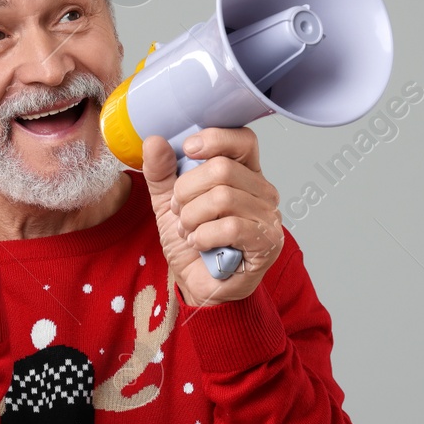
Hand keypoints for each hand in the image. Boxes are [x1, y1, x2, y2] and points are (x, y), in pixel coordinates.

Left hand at [142, 128, 283, 306]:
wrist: (199, 285)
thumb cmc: (192, 242)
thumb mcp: (168, 202)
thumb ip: (161, 172)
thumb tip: (155, 141)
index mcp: (244, 172)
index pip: (243, 139)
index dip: (215, 139)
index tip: (188, 149)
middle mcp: (262, 190)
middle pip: (223, 169)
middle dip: (187, 191)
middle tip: (179, 211)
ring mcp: (268, 216)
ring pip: (223, 198)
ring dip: (192, 217)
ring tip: (188, 231)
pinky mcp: (267, 243)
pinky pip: (230, 227)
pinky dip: (204, 236)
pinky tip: (200, 244)